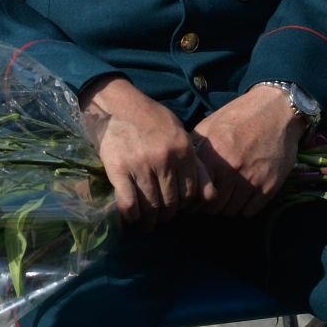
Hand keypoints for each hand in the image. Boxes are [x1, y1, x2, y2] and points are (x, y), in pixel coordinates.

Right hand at [81, 75, 212, 225]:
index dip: (182, 205)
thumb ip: (194, 163)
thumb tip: (210, 195)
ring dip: (149, 220)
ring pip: (151, 206)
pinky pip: (129, 202)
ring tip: (145, 224)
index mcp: (183, 150)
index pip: (190, 193)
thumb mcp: (179, 133)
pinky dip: (131, 216)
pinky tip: (130, 218)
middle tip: (159, 218)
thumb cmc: (149, 118)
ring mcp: (141, 164)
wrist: (116, 102)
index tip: (174, 208)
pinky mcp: (119, 169)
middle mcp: (165, 159)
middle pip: (171, 202)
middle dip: (166, 215)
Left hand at [193, 85, 303, 216]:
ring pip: (231, 212)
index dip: (194, 199)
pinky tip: (243, 195)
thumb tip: (179, 168)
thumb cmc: (240, 116)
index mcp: (212, 156)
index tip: (196, 198)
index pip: (195, 194)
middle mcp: (230, 170)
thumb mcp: (209, 125)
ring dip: (227, 207)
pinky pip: (250, 212)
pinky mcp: (269, 186)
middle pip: (213, 208)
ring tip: (228, 196)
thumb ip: (194, 149)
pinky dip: (245, 208)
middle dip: (210, 206)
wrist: (277, 109)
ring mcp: (251, 179)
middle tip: (213, 199)